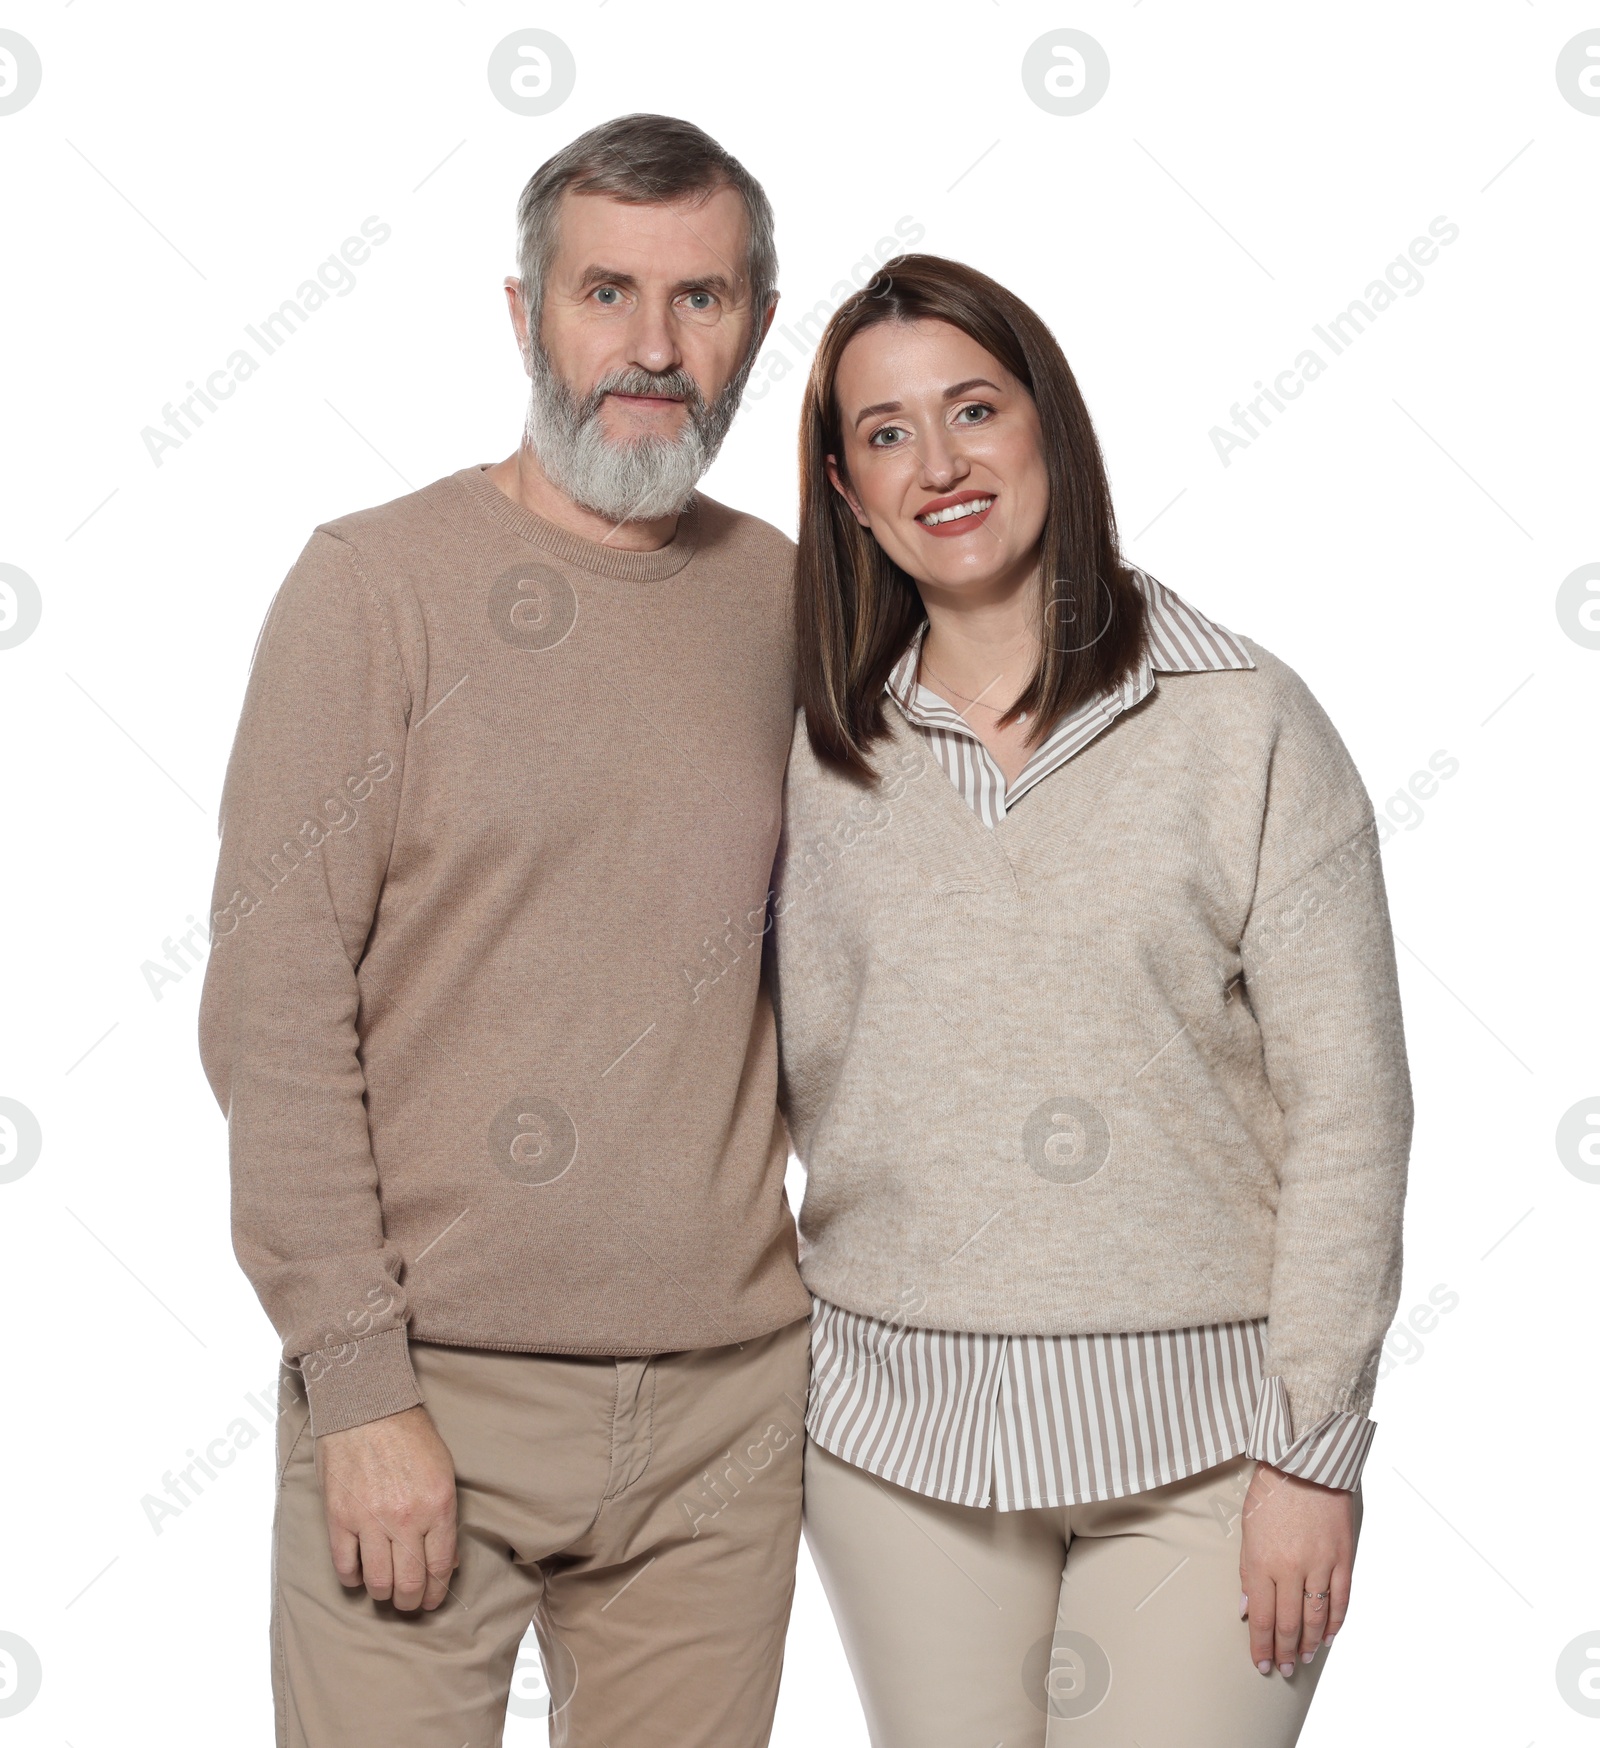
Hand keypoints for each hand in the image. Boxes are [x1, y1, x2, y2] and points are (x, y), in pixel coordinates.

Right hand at [314, 1405, 457, 1610]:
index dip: (437, 1592)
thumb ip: (445, 1516)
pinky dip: (353, 1579)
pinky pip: (345, 1566)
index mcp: (437, 1504)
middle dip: (411, 1602)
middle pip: (409, 1583)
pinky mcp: (339, 1517)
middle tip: (409, 1602)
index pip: (440, 1567)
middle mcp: (405, 1517)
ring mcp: (370, 1520)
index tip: (432, 1600)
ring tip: (386, 1590)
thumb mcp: (442, 1470)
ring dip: (383, 1594)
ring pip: (378, 1582)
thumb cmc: (410, 1435)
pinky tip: (360, 1575)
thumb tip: (446, 1560)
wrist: (367, 1407)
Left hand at [1239, 1462, 1353, 1677]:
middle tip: (1281, 1670)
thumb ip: (1248, 1571)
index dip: (1261, 1645)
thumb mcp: (1248, 1529)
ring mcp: (1321, 1564)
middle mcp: (1292, 1568)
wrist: (1306, 1463)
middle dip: (1283, 1651)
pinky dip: (1334, 1623)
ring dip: (1308, 1643)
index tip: (1261, 1663)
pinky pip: (1341, 1600)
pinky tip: (1327, 1637)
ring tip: (1302, 1659)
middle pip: (1288, 1623)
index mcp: (1263, 1561)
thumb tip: (1247, 1609)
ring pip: (1315, 1617)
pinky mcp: (1344, 1558)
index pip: (1262, 1617)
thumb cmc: (1271, 1492)